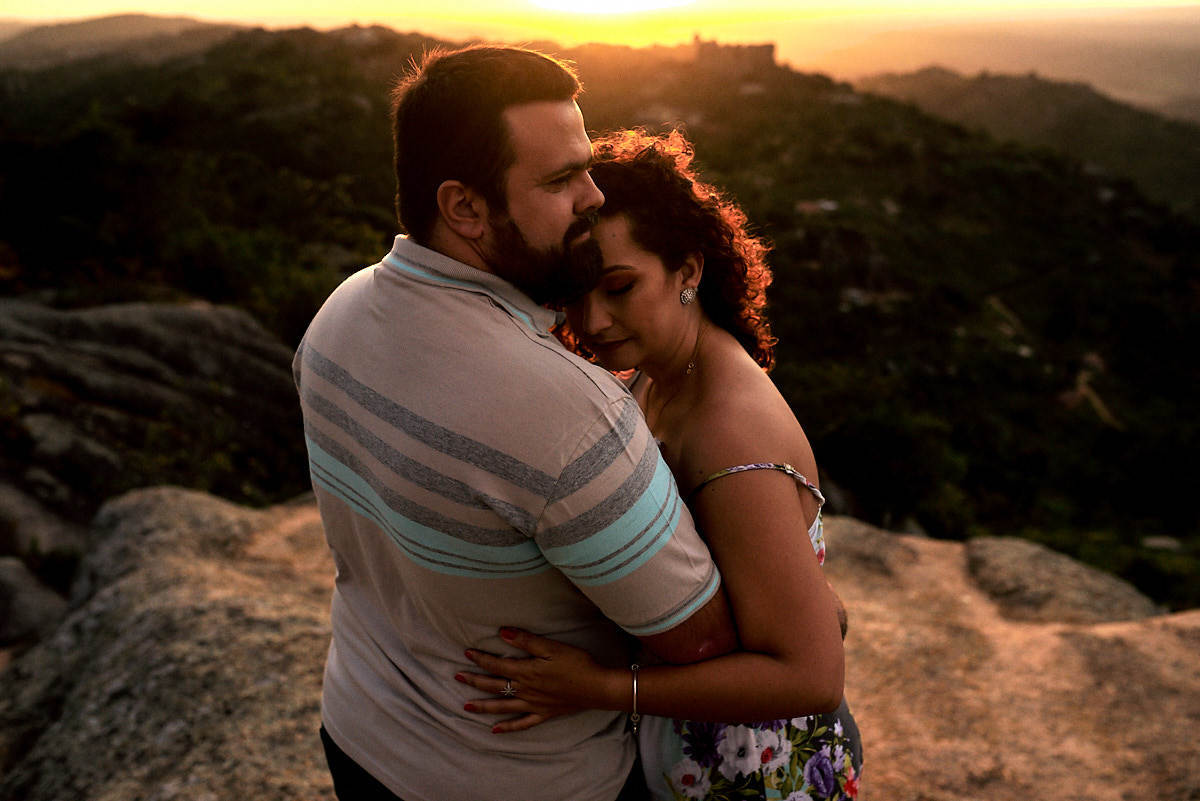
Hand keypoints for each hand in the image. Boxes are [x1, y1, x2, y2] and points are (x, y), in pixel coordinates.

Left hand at [456, 627, 622, 732]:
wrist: (596, 687)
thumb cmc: (576, 663)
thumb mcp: (551, 647)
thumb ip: (526, 640)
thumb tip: (503, 632)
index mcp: (526, 671)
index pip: (497, 665)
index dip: (480, 659)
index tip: (466, 654)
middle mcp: (526, 690)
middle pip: (494, 686)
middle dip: (474, 681)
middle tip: (457, 677)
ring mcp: (534, 704)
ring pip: (503, 707)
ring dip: (483, 706)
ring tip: (466, 706)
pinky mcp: (544, 713)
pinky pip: (522, 723)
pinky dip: (508, 728)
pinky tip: (495, 730)